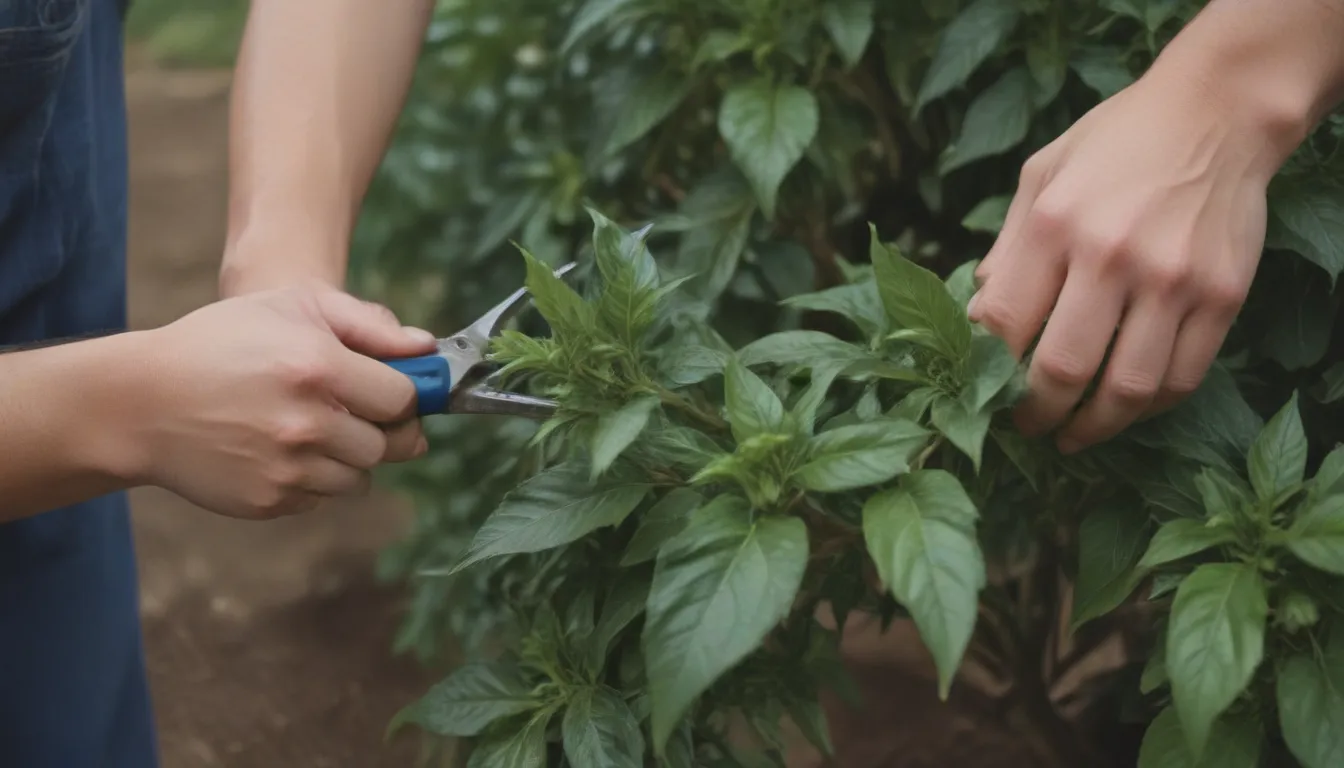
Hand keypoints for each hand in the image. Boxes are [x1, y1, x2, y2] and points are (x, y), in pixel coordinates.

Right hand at [133, 284, 435, 518]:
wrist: (142, 401)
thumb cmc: (223, 342)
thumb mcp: (293, 306)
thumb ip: (368, 324)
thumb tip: (427, 348)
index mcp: (318, 366)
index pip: (403, 399)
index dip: (404, 395)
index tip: (389, 391)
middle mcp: (306, 421)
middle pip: (388, 445)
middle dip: (379, 429)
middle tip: (353, 412)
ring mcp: (287, 467)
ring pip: (360, 478)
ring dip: (349, 458)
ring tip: (311, 429)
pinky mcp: (269, 501)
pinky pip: (321, 499)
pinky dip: (314, 479)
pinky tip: (282, 451)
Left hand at [968, 68, 1284, 453]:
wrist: (1216, 111)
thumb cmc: (1114, 143)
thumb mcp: (1040, 175)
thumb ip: (1006, 248)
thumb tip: (978, 318)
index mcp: (1054, 224)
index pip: (1005, 326)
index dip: (989, 372)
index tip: (985, 391)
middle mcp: (1111, 255)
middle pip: (1063, 370)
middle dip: (1035, 414)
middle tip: (1027, 427)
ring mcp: (1172, 279)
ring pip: (1127, 389)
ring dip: (1093, 428)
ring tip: (1072, 435)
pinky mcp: (1222, 295)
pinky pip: (1182, 377)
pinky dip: (1149, 408)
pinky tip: (1125, 410)